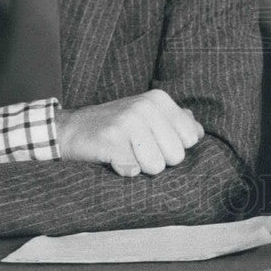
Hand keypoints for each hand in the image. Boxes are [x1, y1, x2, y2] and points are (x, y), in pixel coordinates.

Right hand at [57, 89, 203, 176]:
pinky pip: (133, 170)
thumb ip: (177, 121)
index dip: (173, 148)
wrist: (72, 130)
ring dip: (141, 167)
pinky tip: (115, 159)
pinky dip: (125, 170)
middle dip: (158, 160)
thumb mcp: (149, 115)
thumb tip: (199, 132)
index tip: (154, 142)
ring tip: (126, 153)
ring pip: (156, 167)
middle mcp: (145, 106)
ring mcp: (128, 122)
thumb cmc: (116, 126)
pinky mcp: (111, 140)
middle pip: (176, 156)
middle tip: (137, 149)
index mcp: (159, 99)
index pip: (191, 139)